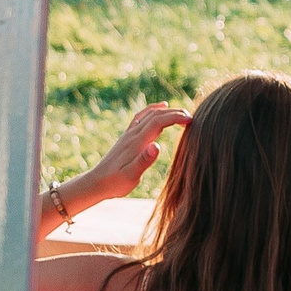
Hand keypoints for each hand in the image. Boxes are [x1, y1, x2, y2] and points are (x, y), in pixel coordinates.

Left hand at [68, 103, 189, 207]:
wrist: (96, 183)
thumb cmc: (115, 183)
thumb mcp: (131, 176)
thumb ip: (144, 161)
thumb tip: (157, 145)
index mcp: (137, 142)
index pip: (159, 122)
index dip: (176, 118)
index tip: (192, 121)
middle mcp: (133, 134)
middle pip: (156, 115)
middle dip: (175, 113)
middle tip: (193, 118)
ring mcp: (129, 134)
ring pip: (150, 114)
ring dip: (167, 110)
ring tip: (182, 114)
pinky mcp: (127, 137)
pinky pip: (142, 117)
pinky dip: (154, 110)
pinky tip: (161, 108)